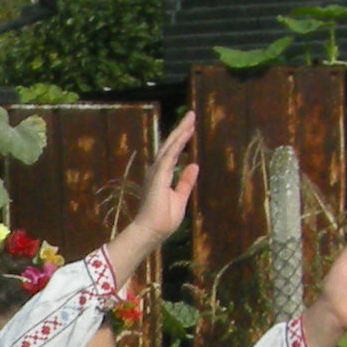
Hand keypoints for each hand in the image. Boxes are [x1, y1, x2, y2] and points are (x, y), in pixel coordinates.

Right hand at [128, 114, 200, 250]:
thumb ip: (185, 181)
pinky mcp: (158, 176)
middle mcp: (156, 171)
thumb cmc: (163, 220)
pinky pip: (170, 155)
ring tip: (191, 118)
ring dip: (180, 131)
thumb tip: (193, 164)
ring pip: (170, 146)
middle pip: (170, 145)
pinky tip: (186, 133)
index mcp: (161, 176)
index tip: (190, 126)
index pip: (172, 153)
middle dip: (181, 129)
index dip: (181, 139)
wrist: (152, 232)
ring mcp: (156, 172)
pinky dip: (178, 143)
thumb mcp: (180, 198)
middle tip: (191, 114)